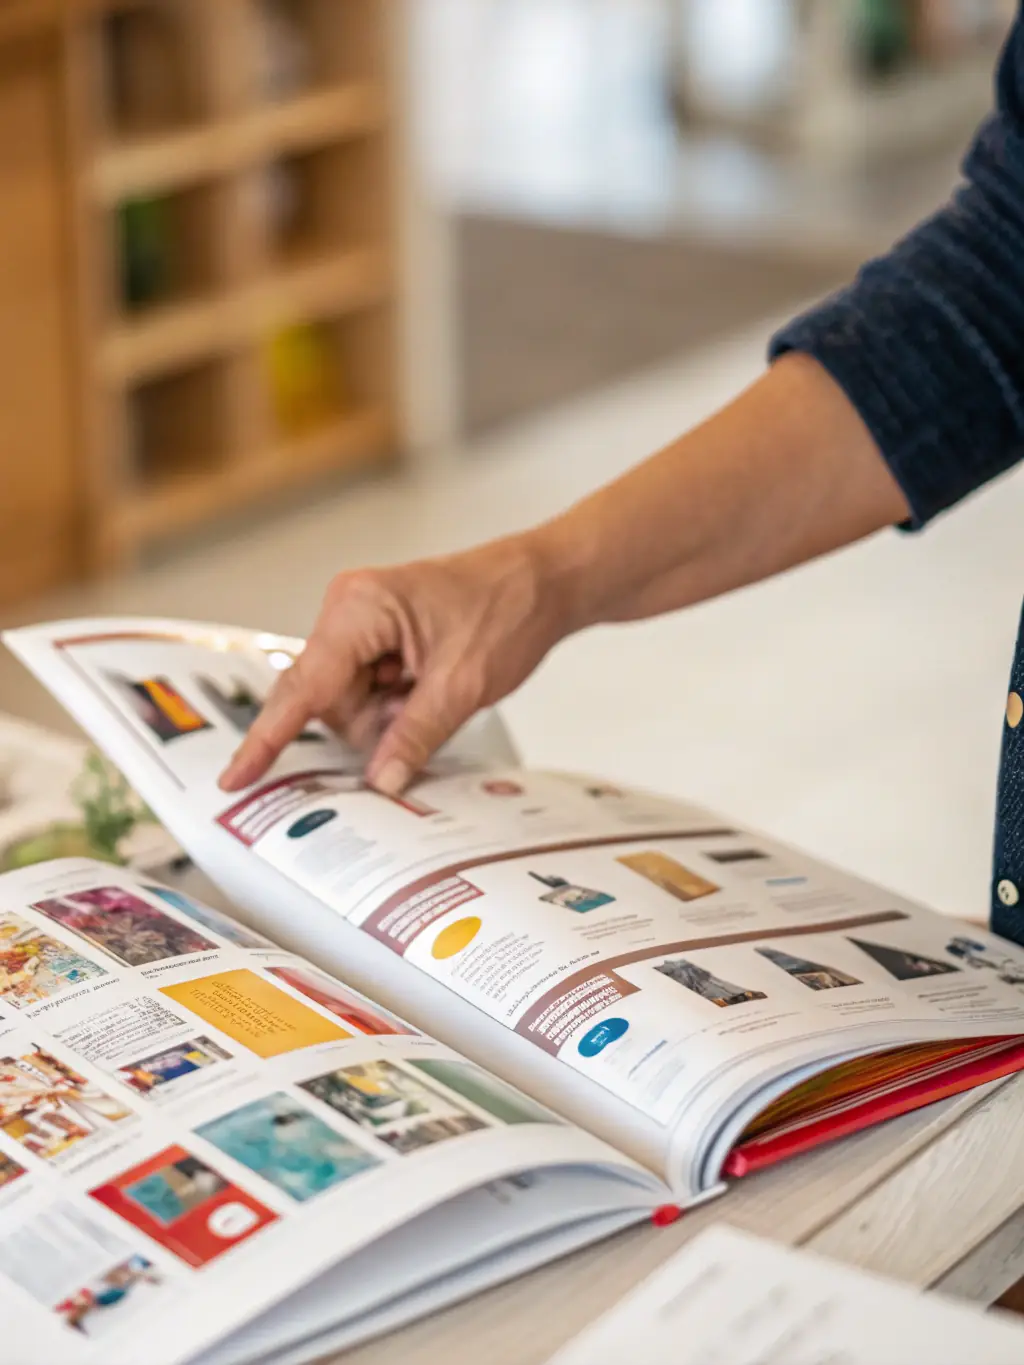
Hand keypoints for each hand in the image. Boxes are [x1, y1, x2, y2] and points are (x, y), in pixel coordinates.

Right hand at [218, 533, 566, 794]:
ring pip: (350, 705)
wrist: (545, 581)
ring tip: (438, 688)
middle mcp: (348, 612)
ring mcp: (361, 625)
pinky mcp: (378, 638)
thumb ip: (413, 737)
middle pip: (329, 703)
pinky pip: (370, 692)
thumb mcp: (462, 685)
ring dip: (391, 715)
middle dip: (375, 723)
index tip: (236, 777)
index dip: (268, 739)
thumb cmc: (508, 607)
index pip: (302, 689)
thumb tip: (380, 780)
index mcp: (357, 609)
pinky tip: (431, 687)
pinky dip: (400, 704)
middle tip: (428, 705)